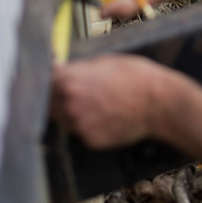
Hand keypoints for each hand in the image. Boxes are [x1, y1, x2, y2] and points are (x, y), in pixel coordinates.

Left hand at [50, 55, 172, 147]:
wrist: (157, 103)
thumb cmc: (135, 76)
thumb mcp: (104, 61)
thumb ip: (79, 68)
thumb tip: (64, 70)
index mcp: (69, 80)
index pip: (44, 81)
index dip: (49, 79)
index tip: (54, 79)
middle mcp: (68, 104)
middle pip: (49, 103)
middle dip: (57, 97)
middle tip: (75, 93)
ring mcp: (78, 125)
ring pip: (64, 119)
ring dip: (71, 113)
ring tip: (95, 105)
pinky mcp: (90, 141)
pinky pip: (81, 132)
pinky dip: (87, 126)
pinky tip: (104, 117)